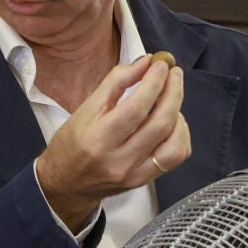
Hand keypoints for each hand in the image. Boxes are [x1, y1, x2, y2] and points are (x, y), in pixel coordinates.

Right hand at [34, 57, 191, 230]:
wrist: (66, 184)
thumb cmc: (72, 143)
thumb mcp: (85, 109)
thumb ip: (116, 82)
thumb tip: (146, 63)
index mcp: (98, 139)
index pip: (136, 108)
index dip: (154, 83)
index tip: (161, 65)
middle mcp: (118, 160)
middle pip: (159, 123)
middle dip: (173, 93)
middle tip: (174, 74)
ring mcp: (134, 174)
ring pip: (174, 143)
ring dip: (179, 114)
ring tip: (172, 99)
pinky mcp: (144, 181)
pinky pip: (175, 157)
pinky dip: (180, 135)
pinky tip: (172, 122)